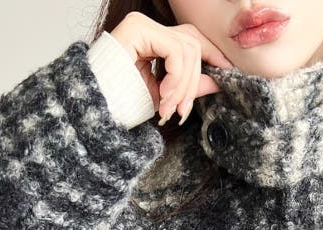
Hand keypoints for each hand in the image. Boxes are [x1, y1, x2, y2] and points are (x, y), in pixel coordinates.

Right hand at [110, 13, 235, 125]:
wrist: (95, 108)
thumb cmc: (123, 102)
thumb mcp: (163, 95)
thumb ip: (189, 85)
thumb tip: (218, 80)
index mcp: (154, 39)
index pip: (192, 40)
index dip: (213, 55)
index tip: (227, 73)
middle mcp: (149, 27)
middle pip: (192, 44)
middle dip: (194, 80)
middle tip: (183, 111)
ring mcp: (143, 25)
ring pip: (187, 49)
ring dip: (183, 85)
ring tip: (171, 108)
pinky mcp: (138, 29)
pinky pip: (174, 51)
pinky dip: (175, 78)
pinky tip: (164, 96)